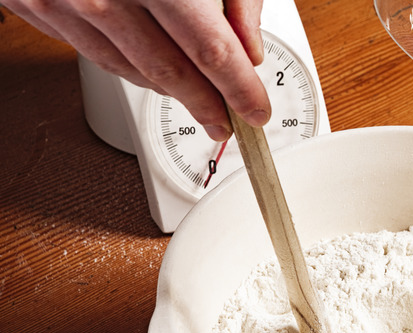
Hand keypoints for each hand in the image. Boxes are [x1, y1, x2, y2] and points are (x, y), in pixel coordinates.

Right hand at [4, 0, 270, 140]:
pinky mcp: (38, 6)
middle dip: (206, 105)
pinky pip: (95, 54)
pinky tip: (154, 72)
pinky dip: (131, 68)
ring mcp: (65, 3)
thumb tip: (250, 52)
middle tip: (227, 123)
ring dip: (169, 90)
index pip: (211, 51)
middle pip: (170, 72)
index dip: (238, 89)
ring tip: (197, 98)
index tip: (255, 110)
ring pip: (131, 70)